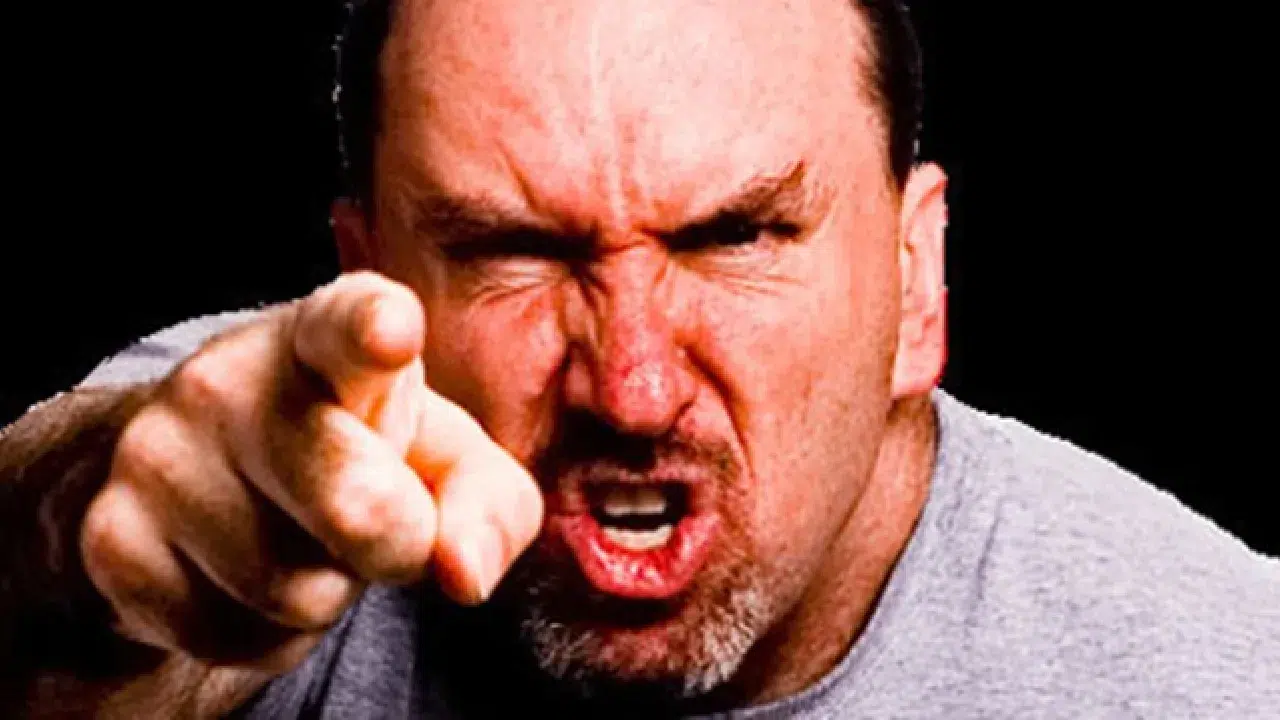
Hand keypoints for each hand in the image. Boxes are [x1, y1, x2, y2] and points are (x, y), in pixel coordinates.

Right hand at [78, 271, 543, 671]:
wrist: (203, 475)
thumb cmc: (357, 452)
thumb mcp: (442, 458)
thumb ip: (488, 504)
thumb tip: (465, 574)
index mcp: (326, 338)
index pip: (348, 325)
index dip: (374, 329)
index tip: (393, 332)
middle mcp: (229, 380)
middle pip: (353, 504)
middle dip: (392, 542)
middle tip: (383, 522)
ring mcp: (158, 456)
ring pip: (293, 590)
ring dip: (322, 592)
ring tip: (302, 538)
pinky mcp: (112, 536)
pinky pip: (229, 635)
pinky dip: (262, 634)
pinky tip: (247, 575)